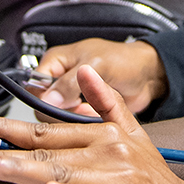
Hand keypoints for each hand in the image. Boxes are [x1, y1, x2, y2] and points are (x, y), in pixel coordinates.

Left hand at [0, 66, 183, 183]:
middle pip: (44, 148)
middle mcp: (107, 149)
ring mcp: (114, 175)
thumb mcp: (135, 133)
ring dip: (17, 169)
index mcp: (105, 132)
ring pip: (56, 170)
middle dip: (1, 148)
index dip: (10, 129)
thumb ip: (107, 103)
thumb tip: (86, 74)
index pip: (47, 130)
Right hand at [33, 39, 167, 117]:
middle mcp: (59, 79)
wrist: (148, 75)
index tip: (59, 107)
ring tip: (90, 112)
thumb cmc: (124, 60)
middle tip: (78, 110)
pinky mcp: (81, 110)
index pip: (35, 85)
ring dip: (72, 119)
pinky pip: (72, 123)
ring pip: (56, 117)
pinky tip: (94, 117)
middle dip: (60, 111)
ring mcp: (71, 96)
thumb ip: (70, 83)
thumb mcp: (97, 65)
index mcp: (56, 61)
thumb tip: (48, 99)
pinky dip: (81, 123)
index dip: (44, 99)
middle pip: (43, 105)